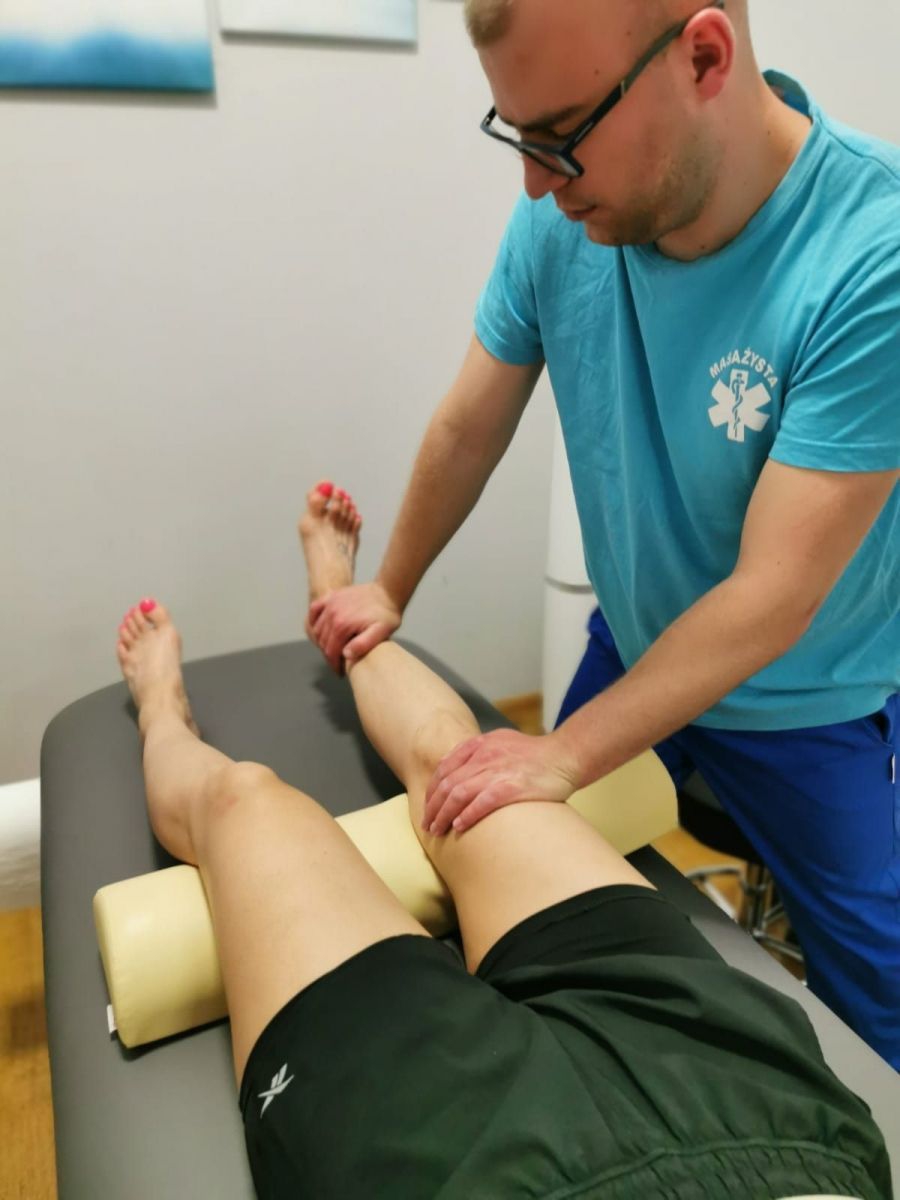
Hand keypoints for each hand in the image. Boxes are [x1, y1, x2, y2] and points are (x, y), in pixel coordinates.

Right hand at [307, 581, 401, 672]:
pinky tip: (319, 628)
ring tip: (332, 648)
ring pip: (317, 628)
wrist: (388, 592)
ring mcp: (331, 603)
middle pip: (322, 641)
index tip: (339, 672)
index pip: (330, 651)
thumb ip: (363, 644)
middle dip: (328, 654)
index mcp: (342, 625)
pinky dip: (313, 620)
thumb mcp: (381, 632)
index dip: (334, 664)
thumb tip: (345, 654)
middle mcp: (332, 613)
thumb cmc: (386, 614)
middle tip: (337, 662)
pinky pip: (314, 609)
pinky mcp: (332, 596)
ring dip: (322, 640)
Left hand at [422, 729, 579, 835]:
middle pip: (448, 783)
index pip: (445, 767)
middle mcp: (485, 757)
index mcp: (480, 745)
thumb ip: (480, 751)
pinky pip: (482, 803)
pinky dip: (467, 815)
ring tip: (437, 830)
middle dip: (433, 806)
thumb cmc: (536, 753)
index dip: (432, 788)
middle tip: (427, 824)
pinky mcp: (512, 787)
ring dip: (444, 814)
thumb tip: (460, 766)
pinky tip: (459, 826)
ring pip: (459, 794)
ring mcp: (498, 771)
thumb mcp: (502, 741)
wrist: (565, 755)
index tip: (427, 805)